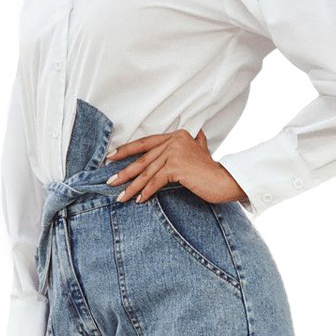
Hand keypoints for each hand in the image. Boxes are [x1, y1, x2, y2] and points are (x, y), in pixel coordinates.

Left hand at [103, 126, 249, 206]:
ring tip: (121, 197)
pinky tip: (139, 200)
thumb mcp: (202, 150)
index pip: (145, 142)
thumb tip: (198, 134)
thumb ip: (196, 142)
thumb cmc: (212, 169)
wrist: (225, 180)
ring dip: (132, 186)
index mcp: (176, 135)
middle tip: (110, 181)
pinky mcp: (177, 167)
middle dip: (124, 171)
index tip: (111, 157)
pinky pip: (156, 181)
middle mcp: (174, 140)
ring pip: (147, 172)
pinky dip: (146, 192)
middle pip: (143, 158)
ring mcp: (175, 152)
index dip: (126, 150)